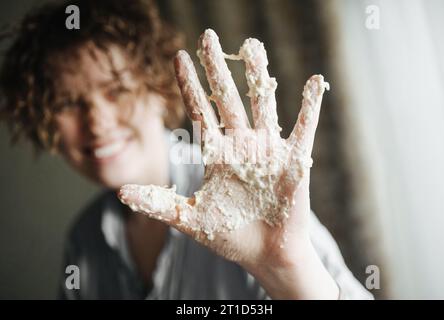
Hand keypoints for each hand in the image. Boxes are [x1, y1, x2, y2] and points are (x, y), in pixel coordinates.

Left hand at [119, 29, 335, 298]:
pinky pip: (305, 128)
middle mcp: (242, 145)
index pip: (200, 110)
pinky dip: (310, 106)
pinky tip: (313, 81)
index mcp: (217, 154)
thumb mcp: (189, 218)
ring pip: (262, 105)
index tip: (179, 56)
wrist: (265, 255)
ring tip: (252, 45)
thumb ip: (158, 204)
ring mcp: (269, 150)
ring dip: (258, 76)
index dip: (189, 84)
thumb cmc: (229, 236)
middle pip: (227, 98)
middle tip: (208, 36)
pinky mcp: (295, 161)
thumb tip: (120, 194)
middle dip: (218, 68)